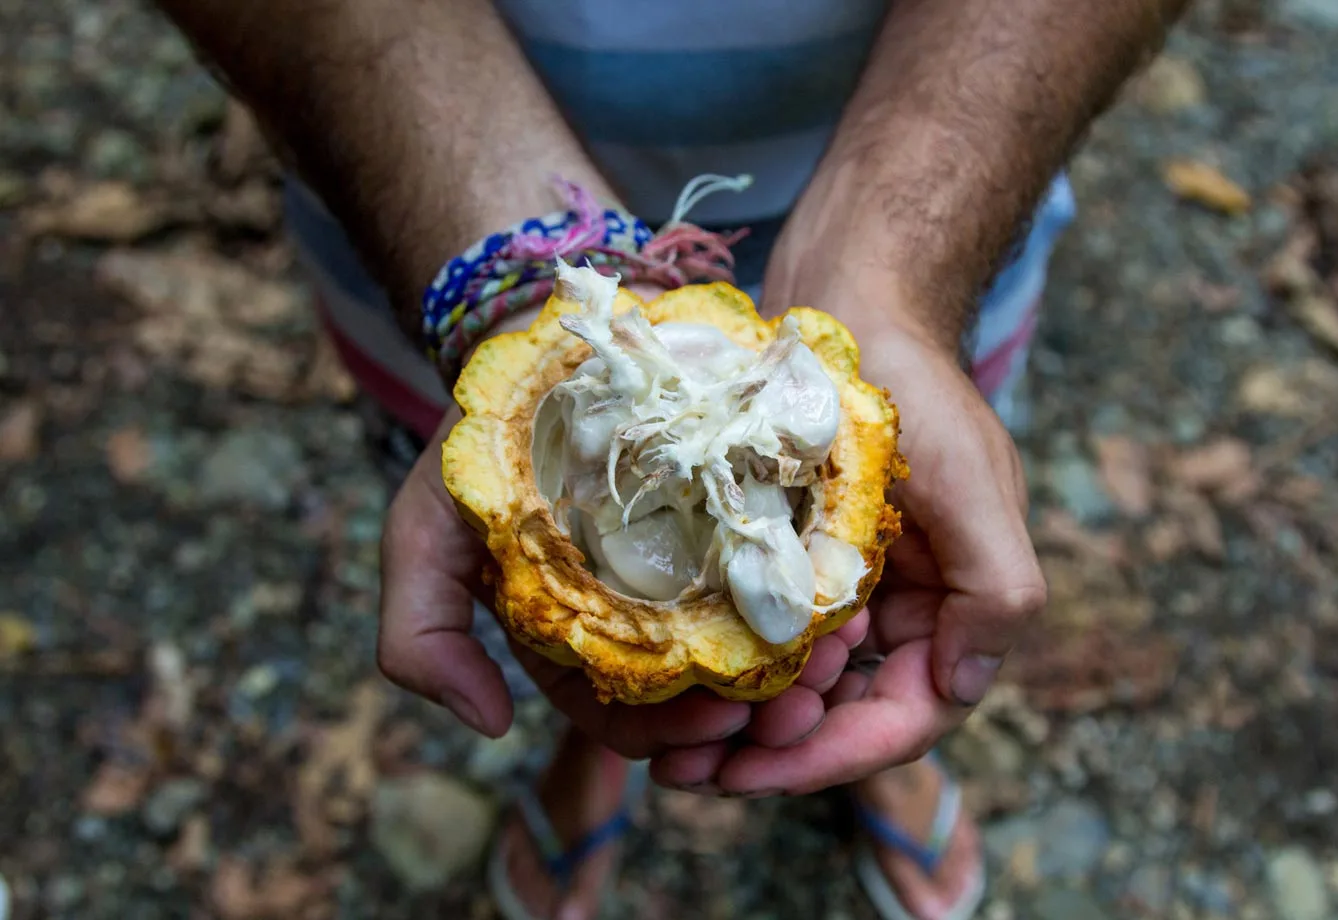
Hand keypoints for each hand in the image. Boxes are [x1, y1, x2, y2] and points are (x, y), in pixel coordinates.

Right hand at [376, 283, 869, 761]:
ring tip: (835, 659)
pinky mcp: (744, 520)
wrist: (551, 345)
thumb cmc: (488, 446)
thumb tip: (487, 722)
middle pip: (704, 696)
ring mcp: (699, 570)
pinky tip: (845, 601)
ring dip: (798, 668)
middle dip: (753, 716)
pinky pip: (788, 575)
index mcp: (579, 641)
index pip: (627, 719)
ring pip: (755, 648)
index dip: (670, 738)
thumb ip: (421, 634)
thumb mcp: (425, 533)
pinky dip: (814, 599)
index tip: (716, 726)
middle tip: (800, 708)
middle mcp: (645, 619)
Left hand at [649, 328, 1045, 794]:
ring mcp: (842, 593)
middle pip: (837, 719)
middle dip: (767, 753)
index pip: (901, 720)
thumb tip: (965, 687)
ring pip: (792, 689)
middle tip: (686, 768)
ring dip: (738, 723)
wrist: (853, 306)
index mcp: (953, 613)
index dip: (829, 759)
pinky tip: (675, 676)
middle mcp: (898, 617)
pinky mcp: (791, 564)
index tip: (750, 772)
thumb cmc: (916, 390)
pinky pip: (758, 635)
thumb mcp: (972, 484)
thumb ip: (997, 590)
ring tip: (667, 741)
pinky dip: (725, 663)